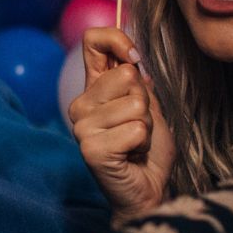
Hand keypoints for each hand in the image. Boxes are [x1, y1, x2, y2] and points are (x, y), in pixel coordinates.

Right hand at [69, 28, 173, 220]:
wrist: (149, 192)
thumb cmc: (148, 153)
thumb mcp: (150, 109)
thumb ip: (139, 84)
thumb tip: (133, 59)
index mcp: (93, 90)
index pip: (93, 42)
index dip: (117, 40)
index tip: (134, 58)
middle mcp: (81, 105)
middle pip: (126, 75)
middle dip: (146, 102)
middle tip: (139, 127)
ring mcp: (82, 127)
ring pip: (136, 105)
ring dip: (147, 126)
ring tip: (137, 143)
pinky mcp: (91, 148)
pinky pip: (135, 129)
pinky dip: (144, 143)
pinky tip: (132, 155)